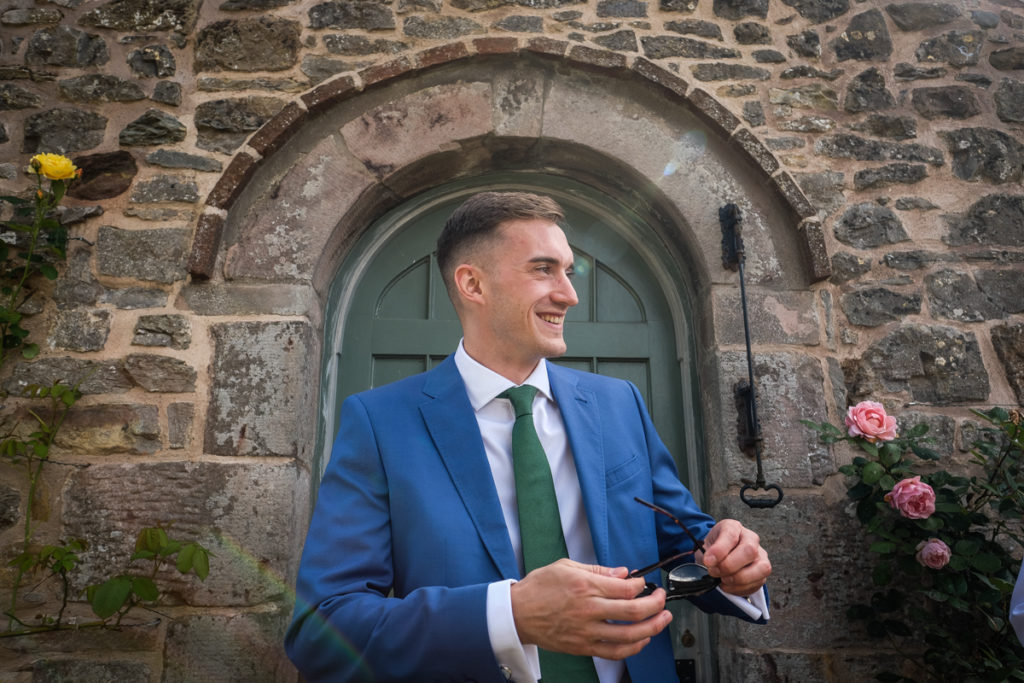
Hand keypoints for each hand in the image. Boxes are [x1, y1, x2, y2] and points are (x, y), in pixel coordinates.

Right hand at [510, 558, 672, 659]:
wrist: (517, 613)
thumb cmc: (539, 588)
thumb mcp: (566, 566)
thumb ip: (597, 570)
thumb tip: (622, 573)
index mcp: (586, 586)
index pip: (626, 588)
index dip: (642, 586)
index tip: (645, 583)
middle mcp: (589, 609)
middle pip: (634, 611)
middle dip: (656, 604)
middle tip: (662, 599)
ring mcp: (587, 631)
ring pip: (629, 634)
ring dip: (653, 627)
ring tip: (663, 619)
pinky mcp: (583, 646)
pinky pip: (615, 651)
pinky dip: (633, 647)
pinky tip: (642, 639)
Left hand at [696, 519, 770, 596]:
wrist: (719, 558)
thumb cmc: (715, 548)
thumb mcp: (708, 543)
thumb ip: (710, 550)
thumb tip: (710, 562)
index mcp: (735, 528)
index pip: (731, 535)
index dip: (719, 550)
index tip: (708, 561)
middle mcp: (752, 540)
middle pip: (750, 551)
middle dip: (729, 566)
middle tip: (714, 571)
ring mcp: (761, 557)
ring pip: (761, 568)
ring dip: (737, 579)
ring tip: (722, 579)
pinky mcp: (762, 574)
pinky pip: (756, 583)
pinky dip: (738, 588)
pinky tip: (728, 584)